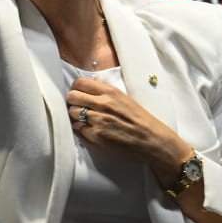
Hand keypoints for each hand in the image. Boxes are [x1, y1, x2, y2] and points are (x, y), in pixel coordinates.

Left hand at [66, 77, 189, 185]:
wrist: (149, 139)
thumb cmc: (139, 119)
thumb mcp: (124, 98)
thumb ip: (105, 92)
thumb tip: (89, 86)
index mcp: (110, 92)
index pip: (80, 83)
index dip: (77, 88)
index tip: (79, 93)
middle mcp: (102, 104)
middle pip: (72, 97)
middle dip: (73, 101)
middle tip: (79, 106)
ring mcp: (97, 121)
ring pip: (72, 113)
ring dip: (75, 116)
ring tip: (85, 119)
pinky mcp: (95, 137)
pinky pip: (78, 129)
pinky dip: (81, 129)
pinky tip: (90, 130)